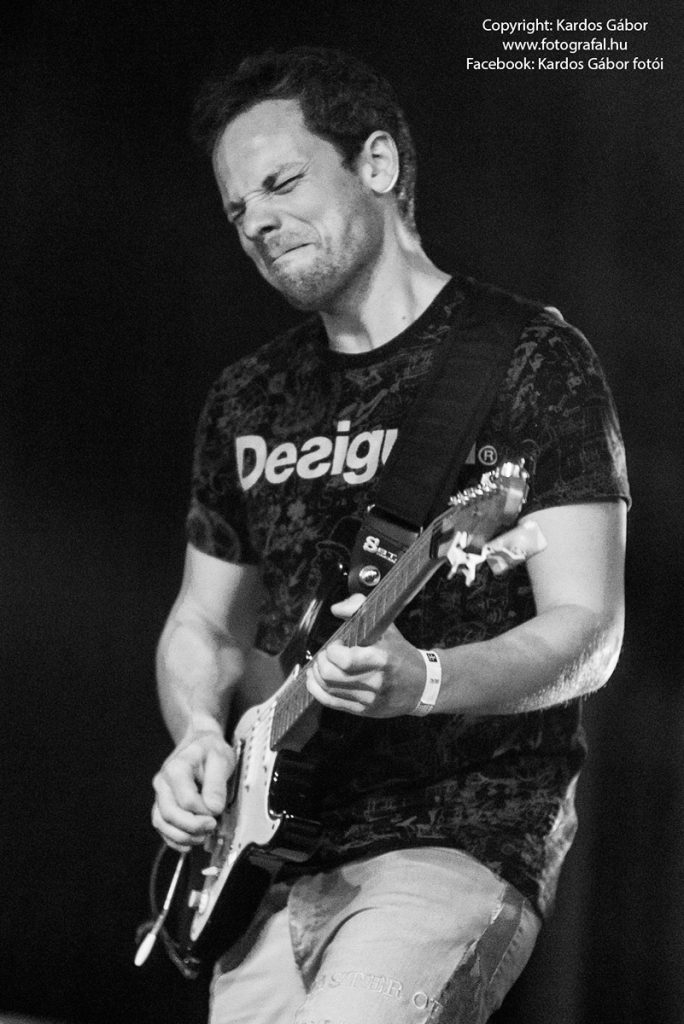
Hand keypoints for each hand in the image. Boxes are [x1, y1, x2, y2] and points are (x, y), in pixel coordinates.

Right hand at [151, 721, 235, 851]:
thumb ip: (217, 783)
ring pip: (162, 822)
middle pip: (170, 814)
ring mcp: (160, 794)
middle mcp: (163, 782)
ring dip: (182, 836)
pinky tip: (189, 842)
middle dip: (192, 827)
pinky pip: (161, 825)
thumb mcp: (221, 758)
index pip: (186, 800)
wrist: (199, 741)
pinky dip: (173, 838)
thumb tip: (213, 809)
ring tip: (202, 836)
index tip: (217, 811)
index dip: (203, 811)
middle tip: (212, 827)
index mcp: (176, 768)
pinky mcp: (163, 803)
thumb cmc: (210, 748)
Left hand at [306, 594, 425, 717]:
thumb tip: (336, 608)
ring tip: (320, 665)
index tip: (338, 643)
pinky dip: (317, 691)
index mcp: (381, 659)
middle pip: (331, 676)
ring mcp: (368, 699)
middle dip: (321, 661)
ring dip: (316, 675)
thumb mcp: (386, 627)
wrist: (422, 684)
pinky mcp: (363, 710)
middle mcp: (374, 682)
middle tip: (326, 654)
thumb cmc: (401, 653)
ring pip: (328, 689)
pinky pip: (332, 703)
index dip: (332, 650)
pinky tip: (314, 681)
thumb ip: (360, 608)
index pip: (343, 660)